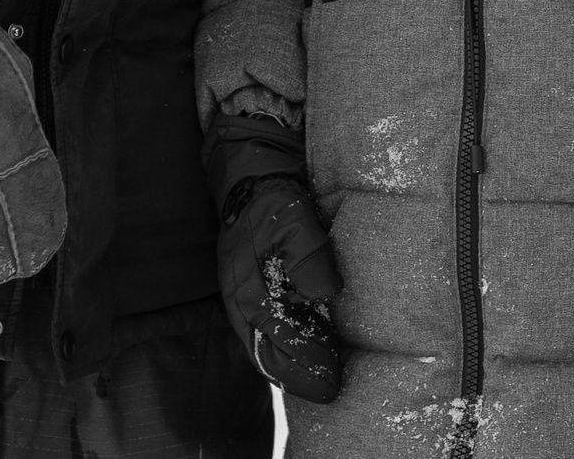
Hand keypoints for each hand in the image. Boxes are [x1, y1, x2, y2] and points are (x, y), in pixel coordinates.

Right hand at [205, 114, 344, 401]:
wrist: (251, 182)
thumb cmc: (276, 203)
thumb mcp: (298, 221)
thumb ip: (310, 257)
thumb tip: (325, 294)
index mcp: (251, 287)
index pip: (280, 339)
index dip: (306, 363)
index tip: (333, 380)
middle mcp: (241, 302)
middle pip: (268, 354)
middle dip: (298, 377)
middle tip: (330, 392)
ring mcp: (241, 301)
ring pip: (262, 350)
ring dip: (288, 371)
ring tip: (318, 387)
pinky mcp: (247, 295)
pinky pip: (260, 338)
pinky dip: (277, 356)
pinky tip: (296, 362)